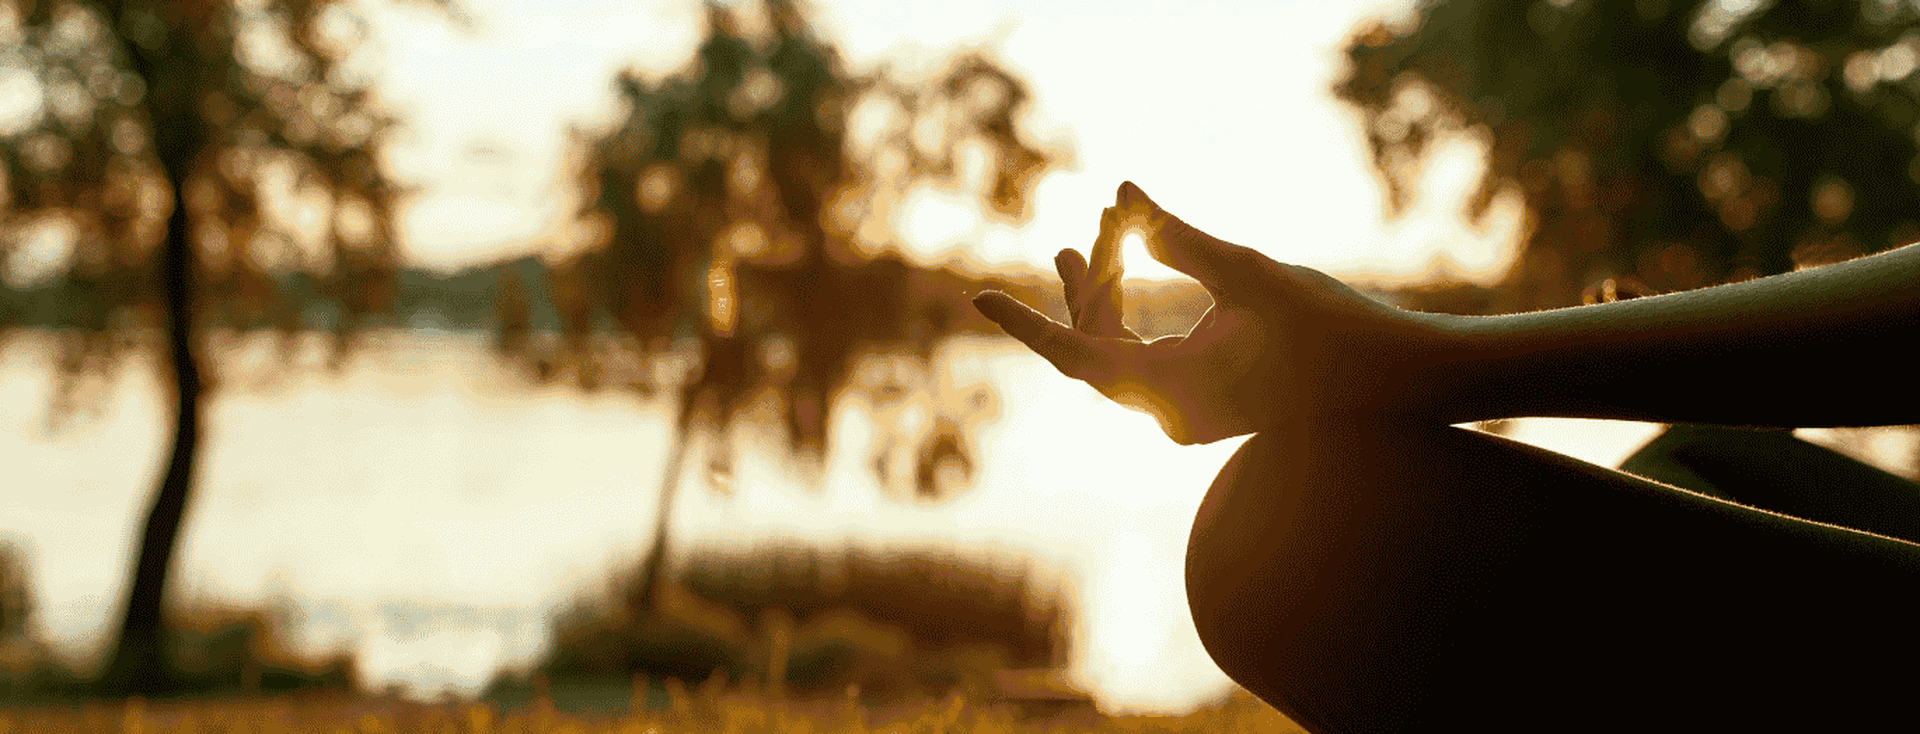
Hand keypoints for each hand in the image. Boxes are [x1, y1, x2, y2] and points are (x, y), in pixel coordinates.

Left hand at [973, 182, 1461, 443]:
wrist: (1403, 379)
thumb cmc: (1332, 329)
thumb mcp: (1250, 274)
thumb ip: (1181, 239)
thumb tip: (1123, 198)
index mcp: (1173, 392)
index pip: (1076, 354)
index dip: (1027, 322)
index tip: (978, 298)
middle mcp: (1172, 413)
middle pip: (1099, 345)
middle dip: (1087, 285)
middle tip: (1089, 226)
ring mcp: (1191, 412)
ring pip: (1123, 351)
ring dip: (1110, 296)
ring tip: (1096, 234)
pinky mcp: (1210, 401)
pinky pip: (1151, 359)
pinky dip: (1140, 314)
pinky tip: (1133, 269)